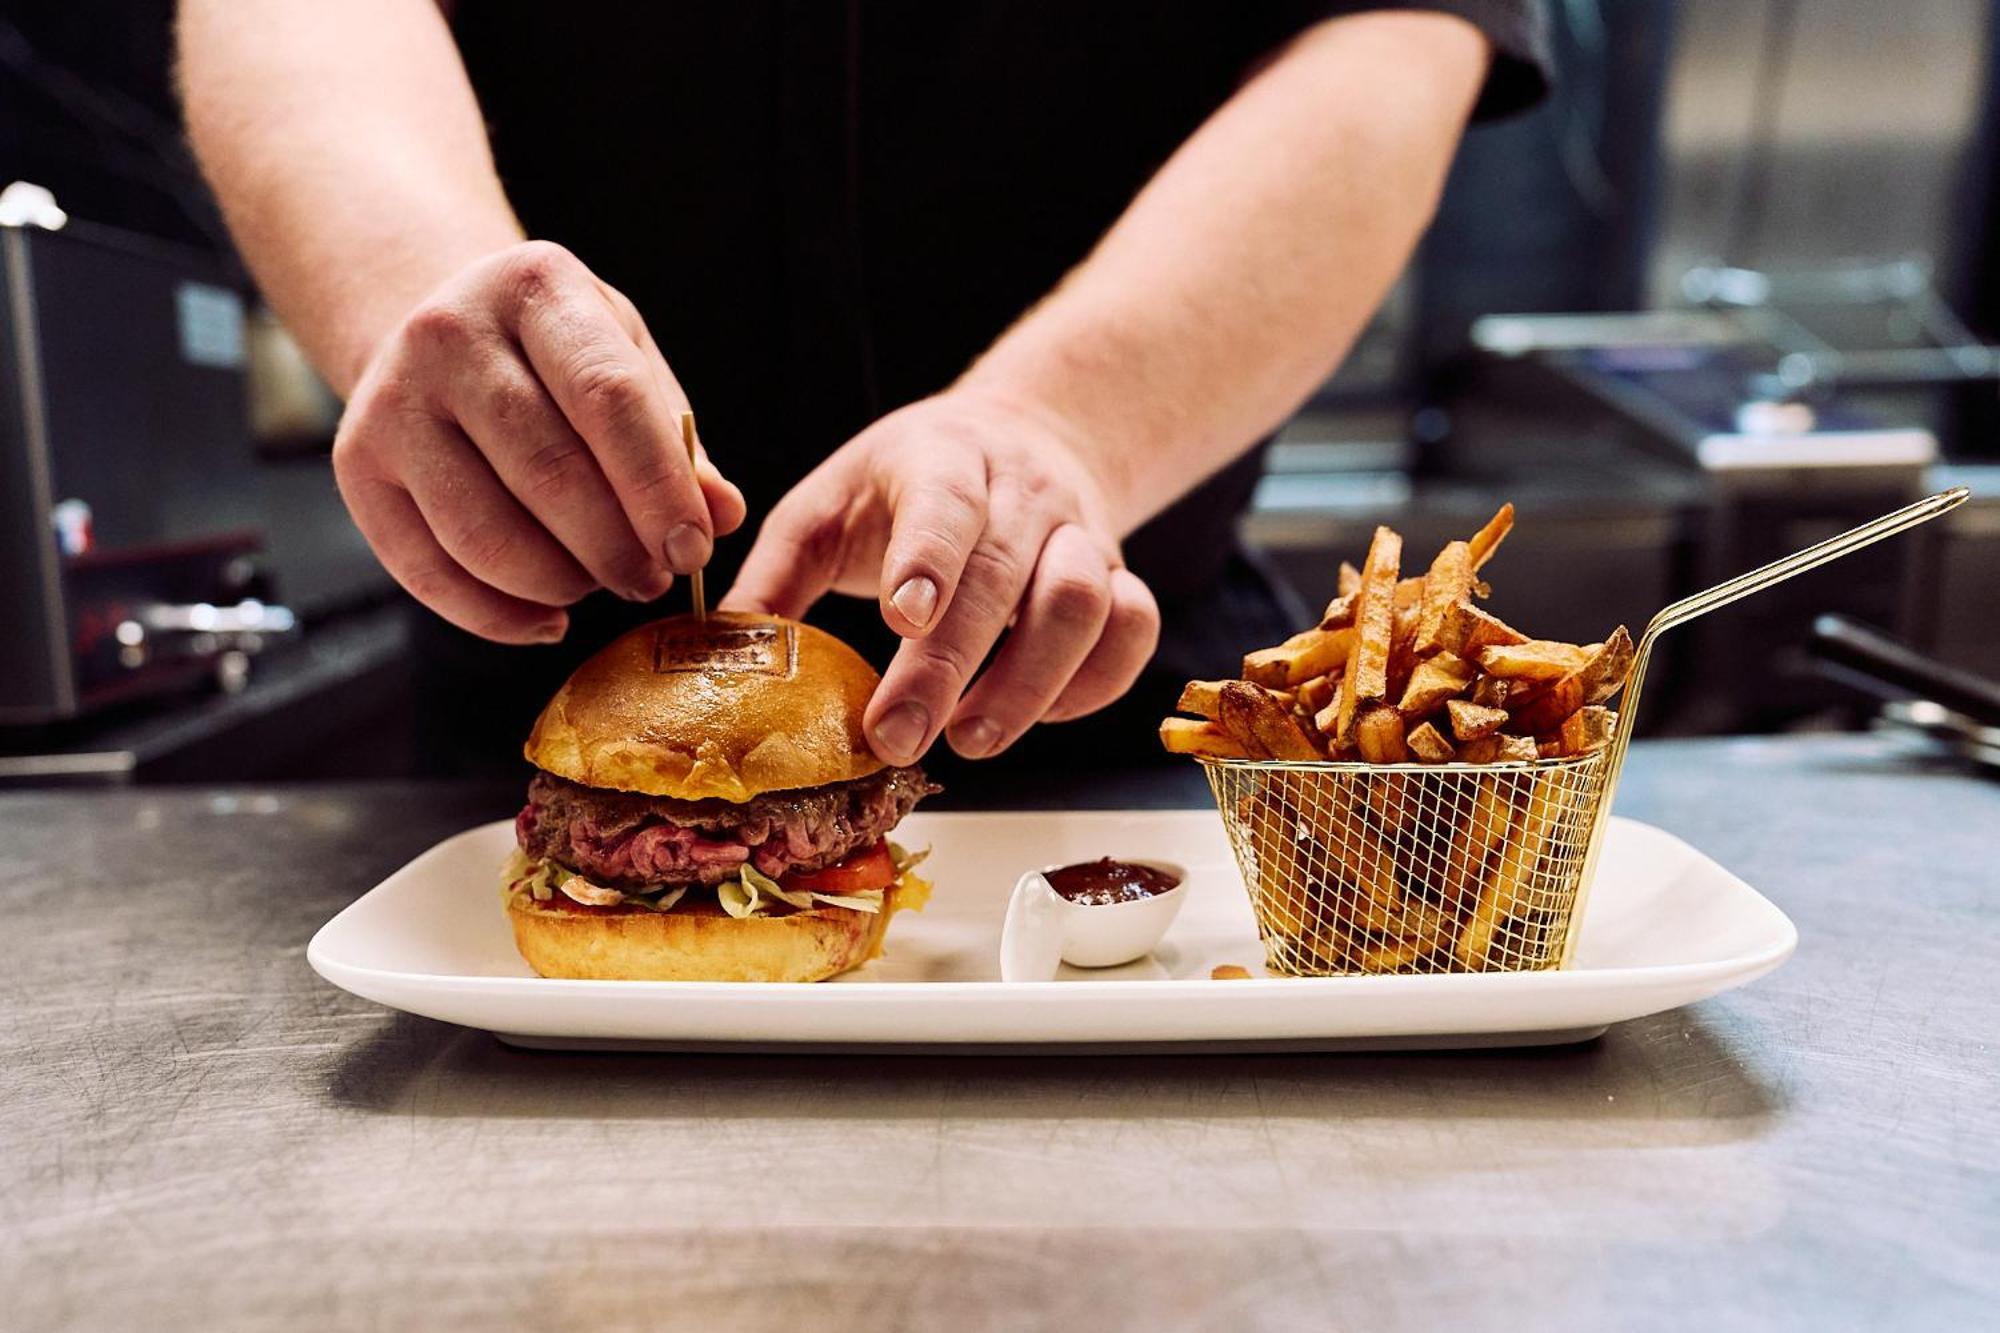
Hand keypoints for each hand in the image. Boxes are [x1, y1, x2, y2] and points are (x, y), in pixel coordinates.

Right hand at [331, 241, 744, 642]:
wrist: (441, 334)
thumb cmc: (558, 358)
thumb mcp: (627, 365)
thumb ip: (676, 443)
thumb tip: (721, 516)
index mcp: (535, 286)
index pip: (609, 397)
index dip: (657, 488)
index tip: (692, 549)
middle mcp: (448, 332)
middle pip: (547, 472)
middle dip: (614, 548)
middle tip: (651, 580)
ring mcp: (391, 399)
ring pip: (484, 533)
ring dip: (560, 582)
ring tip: (599, 585)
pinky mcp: (356, 465)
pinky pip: (428, 571)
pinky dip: (498, 616)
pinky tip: (547, 618)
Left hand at [723, 386, 1160, 763]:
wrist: (1026, 437)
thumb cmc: (909, 487)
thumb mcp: (831, 504)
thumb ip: (778, 578)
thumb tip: (715, 659)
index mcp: (942, 459)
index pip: (946, 501)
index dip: (929, 558)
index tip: (900, 617)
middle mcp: (1022, 492)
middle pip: (1005, 575)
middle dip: (952, 665)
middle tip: (898, 737)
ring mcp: (1082, 533)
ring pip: (1086, 604)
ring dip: (1032, 683)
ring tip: (973, 738)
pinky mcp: (1121, 576)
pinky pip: (1133, 630)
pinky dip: (1095, 682)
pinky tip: (1041, 713)